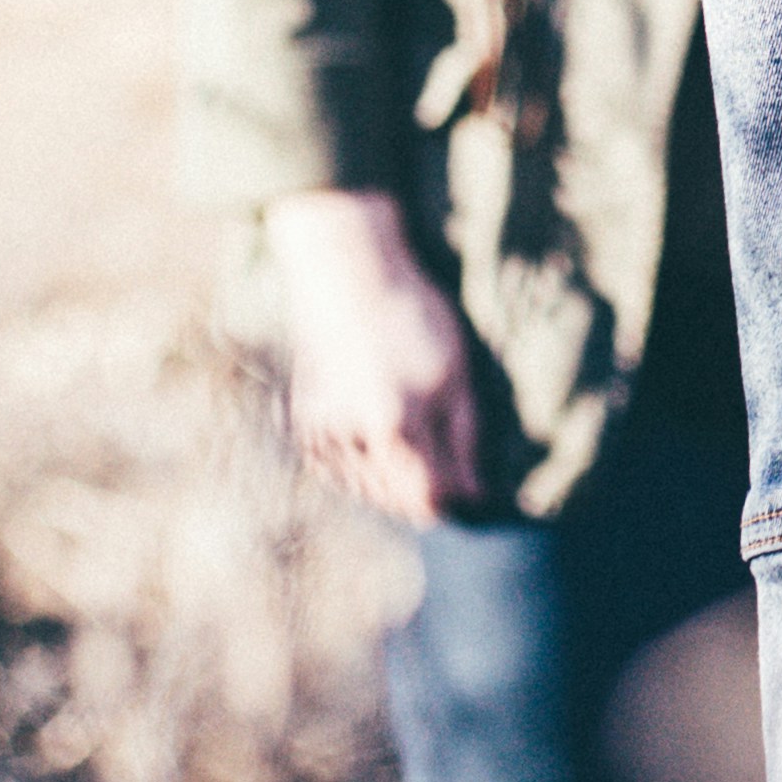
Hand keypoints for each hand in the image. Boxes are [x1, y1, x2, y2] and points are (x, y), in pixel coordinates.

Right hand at [264, 189, 482, 521]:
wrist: (347, 280)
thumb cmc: (413, 320)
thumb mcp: (455, 374)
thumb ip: (464, 438)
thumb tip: (477, 492)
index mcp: (398, 427)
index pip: (428, 497)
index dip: (453, 502)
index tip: (472, 495)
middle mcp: (355, 440)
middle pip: (395, 500)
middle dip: (425, 500)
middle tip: (450, 483)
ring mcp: (322, 435)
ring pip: (364, 491)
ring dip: (393, 491)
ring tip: (418, 467)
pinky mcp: (304, 427)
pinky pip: (337, 472)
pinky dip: (361, 474)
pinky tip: (382, 454)